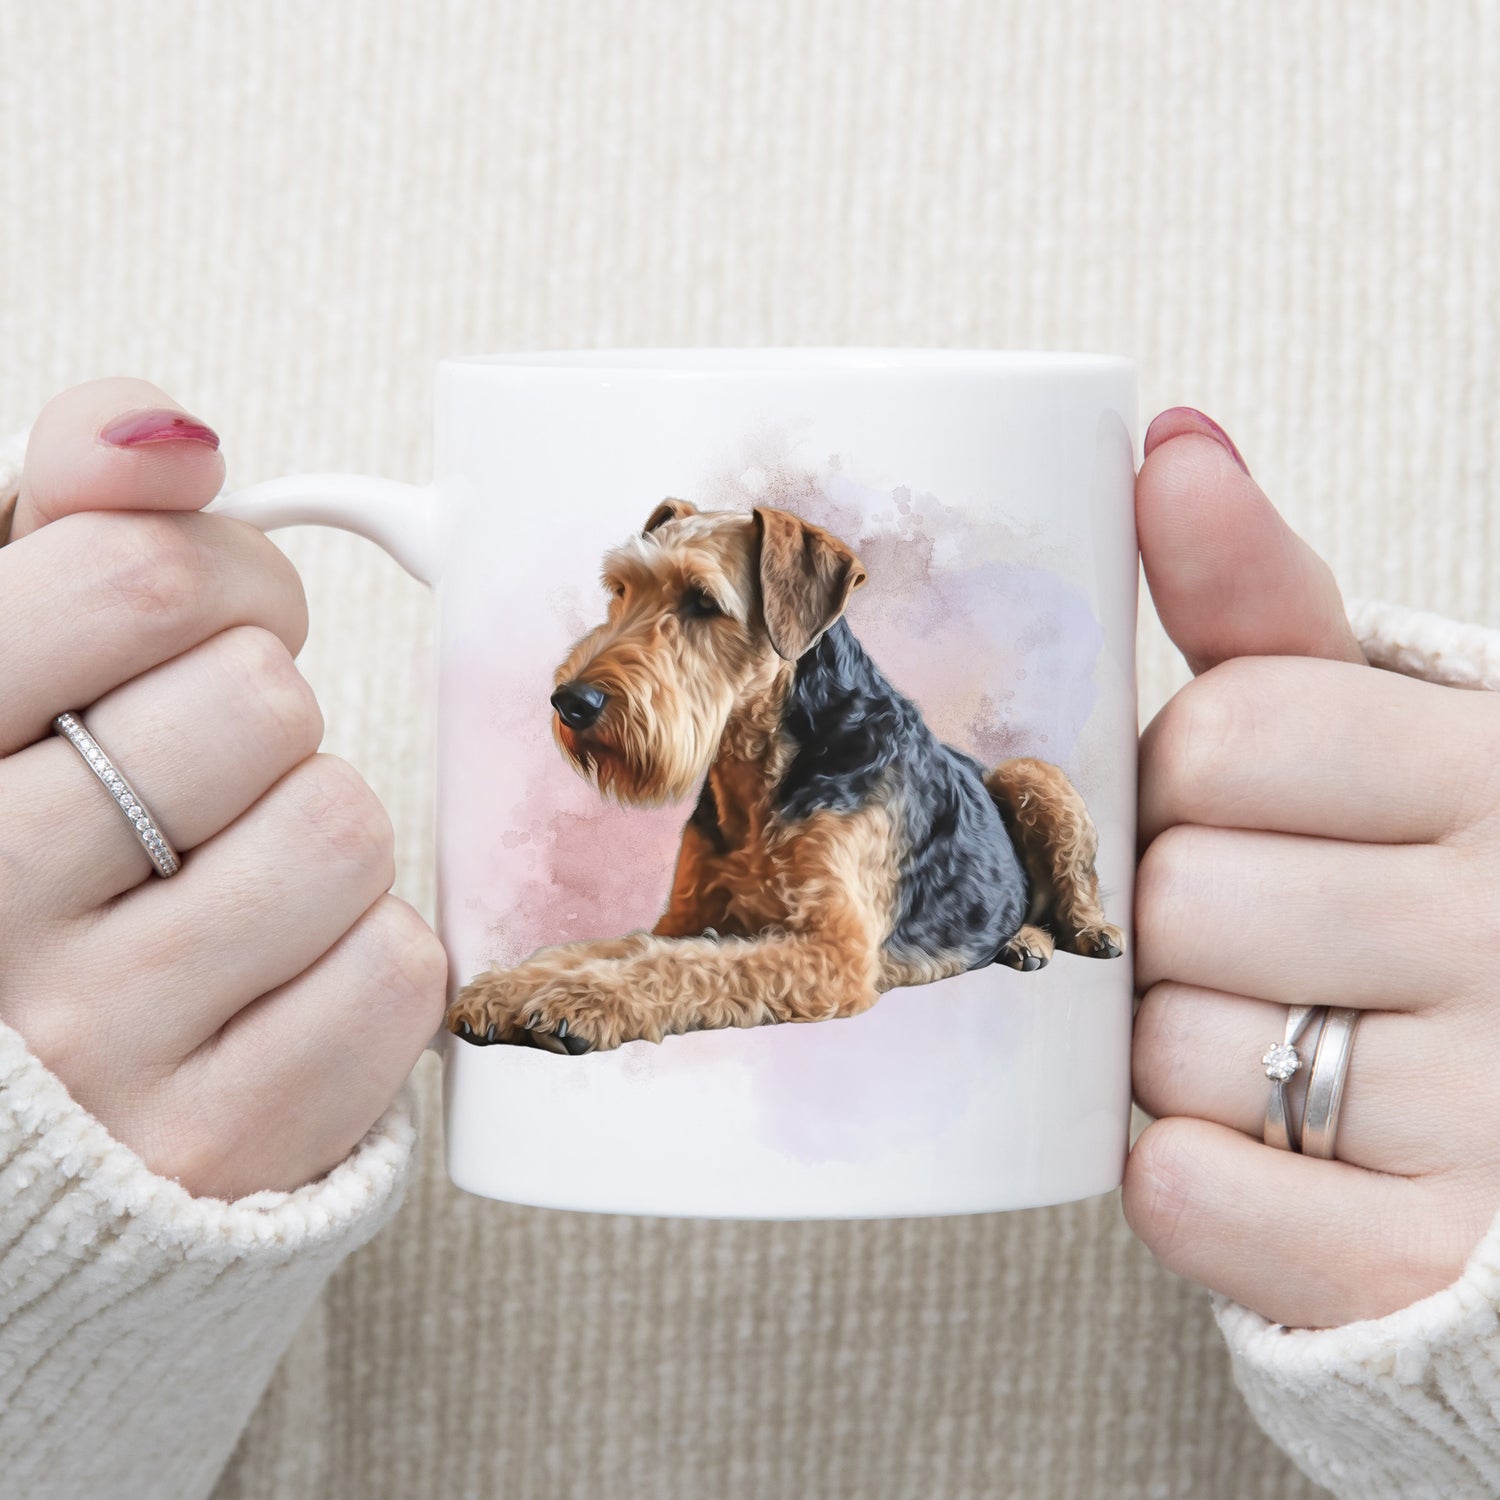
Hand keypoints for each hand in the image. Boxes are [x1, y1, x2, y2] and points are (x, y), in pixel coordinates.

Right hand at [0, 378, 445, 1198]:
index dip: (222, 575)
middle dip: (261, 710)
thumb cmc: (21, 849)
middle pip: (260, 701)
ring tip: (225, 878)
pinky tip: (269, 977)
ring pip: (340, 826)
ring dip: (313, 832)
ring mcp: (97, 1048)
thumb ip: (67, 523)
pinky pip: (396, 967)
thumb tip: (172, 433)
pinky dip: (361, 954)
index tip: (206, 618)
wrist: (23, 1116)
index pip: (136, 582)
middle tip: (207, 767)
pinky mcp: (220, 1145)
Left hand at [1122, 407, 1499, 1329]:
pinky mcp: (1419, 1257)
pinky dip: (1180, 1174)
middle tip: (1236, 935)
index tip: (1222, 806)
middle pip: (1179, 895)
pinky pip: (1192, 1194)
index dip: (1181, 777)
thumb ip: (1262, 600)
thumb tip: (1169, 442)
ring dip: (1169, 1046)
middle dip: (1168, 915)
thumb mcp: (1372, 726)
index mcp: (1495, 771)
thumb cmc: (1415, 881)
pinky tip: (1238, 1142)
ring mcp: (1489, 1111)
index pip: (1228, 733)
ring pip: (1171, 1048)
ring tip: (1257, 1033)